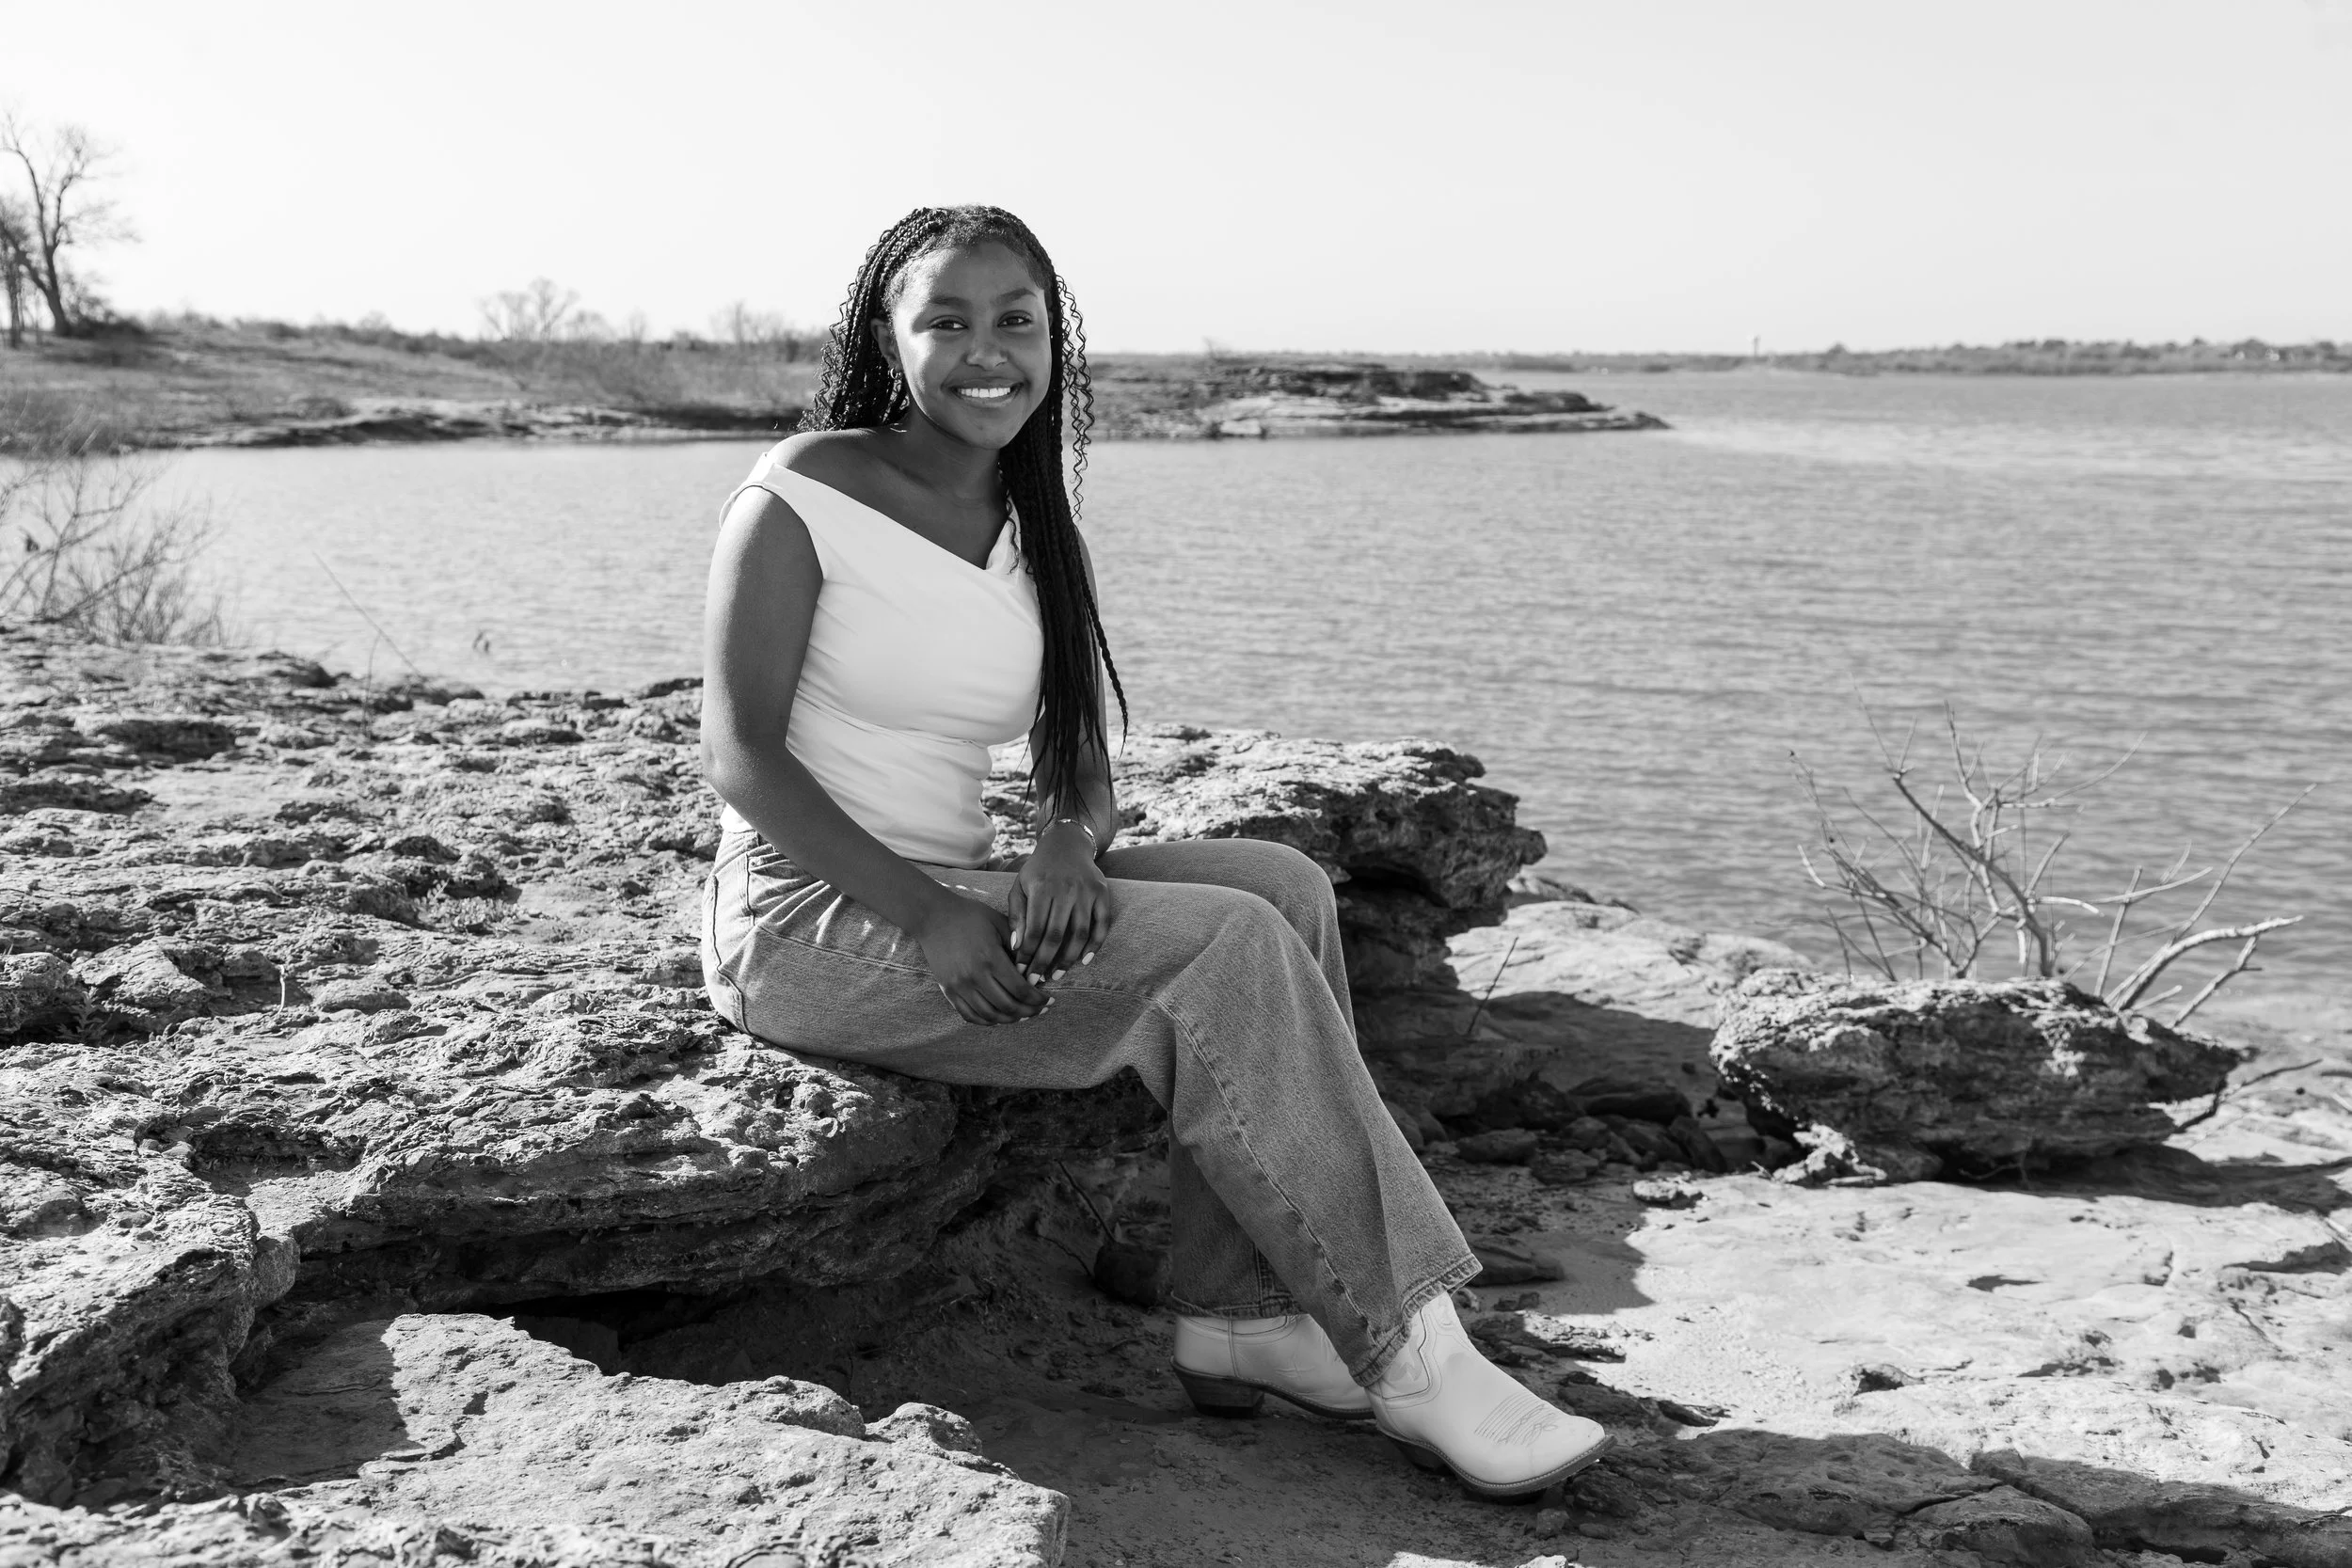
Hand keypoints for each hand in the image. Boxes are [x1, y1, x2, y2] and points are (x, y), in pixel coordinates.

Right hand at [908, 887, 1049, 1026]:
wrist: (933, 917)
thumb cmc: (970, 916)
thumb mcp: (999, 923)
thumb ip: (1019, 945)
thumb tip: (1037, 970)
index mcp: (991, 958)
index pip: (1021, 990)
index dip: (1037, 1000)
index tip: (1049, 1001)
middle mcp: (975, 976)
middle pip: (1008, 1007)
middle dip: (1029, 1012)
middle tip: (1040, 1010)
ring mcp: (959, 986)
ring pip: (990, 1016)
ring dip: (1010, 1020)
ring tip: (1023, 1016)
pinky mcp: (948, 991)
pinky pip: (970, 1015)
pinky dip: (987, 1021)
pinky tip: (999, 1017)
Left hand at [1009, 822, 1111, 981]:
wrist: (1066, 845)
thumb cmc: (1038, 871)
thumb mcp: (1020, 887)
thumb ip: (1017, 915)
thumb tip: (1016, 947)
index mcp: (1041, 887)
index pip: (1035, 929)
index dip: (1028, 954)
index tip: (1021, 971)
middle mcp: (1065, 889)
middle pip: (1056, 935)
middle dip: (1044, 962)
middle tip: (1037, 981)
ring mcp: (1086, 892)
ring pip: (1079, 934)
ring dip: (1068, 959)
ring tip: (1057, 975)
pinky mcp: (1102, 893)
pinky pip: (1102, 924)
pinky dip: (1095, 945)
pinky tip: (1085, 961)